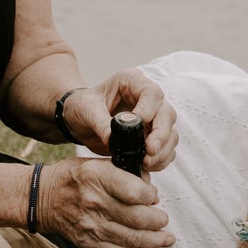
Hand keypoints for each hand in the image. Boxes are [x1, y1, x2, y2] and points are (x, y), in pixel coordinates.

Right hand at [39, 157, 174, 247]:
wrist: (41, 198)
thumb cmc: (70, 178)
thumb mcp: (95, 163)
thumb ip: (123, 172)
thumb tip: (149, 186)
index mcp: (97, 177)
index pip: (134, 191)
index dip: (152, 196)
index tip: (155, 197)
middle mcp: (94, 201)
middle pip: (137, 218)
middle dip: (158, 221)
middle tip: (164, 220)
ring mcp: (91, 225)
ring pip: (132, 238)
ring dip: (155, 241)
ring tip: (166, 238)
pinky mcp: (89, 241)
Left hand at [63, 68, 177, 171]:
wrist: (78, 121)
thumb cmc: (80, 106)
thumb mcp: (86, 110)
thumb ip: (100, 122)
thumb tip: (112, 139)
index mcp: (132, 82)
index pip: (152, 93)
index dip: (149, 110)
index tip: (137, 126)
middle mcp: (147, 98)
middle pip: (167, 113)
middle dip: (161, 134)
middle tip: (150, 151)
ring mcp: (152, 118)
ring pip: (170, 132)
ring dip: (163, 150)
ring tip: (146, 162)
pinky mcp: (151, 136)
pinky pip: (165, 148)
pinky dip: (161, 158)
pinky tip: (148, 165)